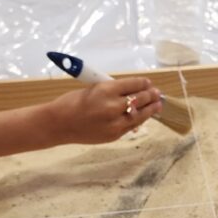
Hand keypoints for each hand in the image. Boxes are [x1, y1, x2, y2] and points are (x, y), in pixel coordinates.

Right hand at [45, 78, 162, 144]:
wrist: (59, 124)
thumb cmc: (72, 103)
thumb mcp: (93, 89)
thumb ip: (112, 91)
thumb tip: (130, 91)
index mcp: (106, 89)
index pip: (133, 84)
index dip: (143, 83)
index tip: (148, 83)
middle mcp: (113, 106)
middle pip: (139, 99)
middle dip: (150, 95)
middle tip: (156, 93)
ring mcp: (115, 122)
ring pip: (140, 114)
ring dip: (151, 109)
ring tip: (158, 104)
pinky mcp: (114, 135)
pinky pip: (131, 126)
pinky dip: (139, 120)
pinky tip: (144, 116)